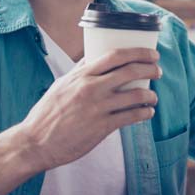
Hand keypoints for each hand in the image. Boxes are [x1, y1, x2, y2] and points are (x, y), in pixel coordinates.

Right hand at [9, 47, 160, 170]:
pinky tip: (147, 113)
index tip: (151, 54)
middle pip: (130, 71)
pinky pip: (131, 116)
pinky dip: (144, 113)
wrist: (36, 142)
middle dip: (150, 68)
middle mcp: (91, 88)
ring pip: (136, 95)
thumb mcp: (61, 85)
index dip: (138, 52)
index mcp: (81, 75)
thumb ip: (79, 71)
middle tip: (158, 70)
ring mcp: (98, 108)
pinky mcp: (102, 127)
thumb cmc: (47, 113)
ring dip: (150, 95)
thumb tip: (92, 57)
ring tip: (153, 97)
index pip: (115, 55)